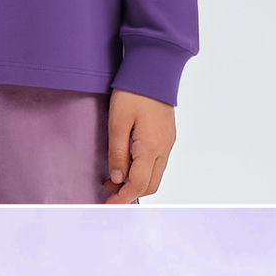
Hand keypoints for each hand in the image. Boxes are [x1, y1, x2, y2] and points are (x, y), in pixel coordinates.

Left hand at [104, 88, 175, 203]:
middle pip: (150, 185)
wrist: (152, 70)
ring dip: (137, 181)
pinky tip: (128, 161)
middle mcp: (164, 148)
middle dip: (130, 192)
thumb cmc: (133, 92)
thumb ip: (117, 154)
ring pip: (155, 174)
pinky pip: (157, 162)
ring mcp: (168, 142)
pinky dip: (143, 169)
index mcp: (151, 147)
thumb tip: (117, 180)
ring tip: (115, 174)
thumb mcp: (117, 122)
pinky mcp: (167, 136)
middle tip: (108, 188)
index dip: (122, 199)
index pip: (138, 185)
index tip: (108, 205)